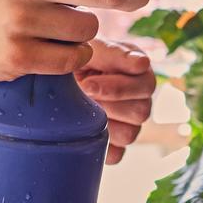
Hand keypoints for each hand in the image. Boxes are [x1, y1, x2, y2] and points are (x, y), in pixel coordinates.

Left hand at [76, 39, 155, 164]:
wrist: (57, 78)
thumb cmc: (78, 58)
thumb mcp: (91, 48)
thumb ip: (113, 53)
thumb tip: (143, 63)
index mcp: (141, 74)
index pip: (145, 85)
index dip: (116, 87)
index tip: (88, 84)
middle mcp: (141, 100)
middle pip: (140, 112)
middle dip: (106, 105)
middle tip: (79, 97)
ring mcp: (131, 124)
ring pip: (129, 134)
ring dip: (102, 123)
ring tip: (80, 110)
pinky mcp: (117, 145)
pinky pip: (116, 154)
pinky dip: (99, 145)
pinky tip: (83, 129)